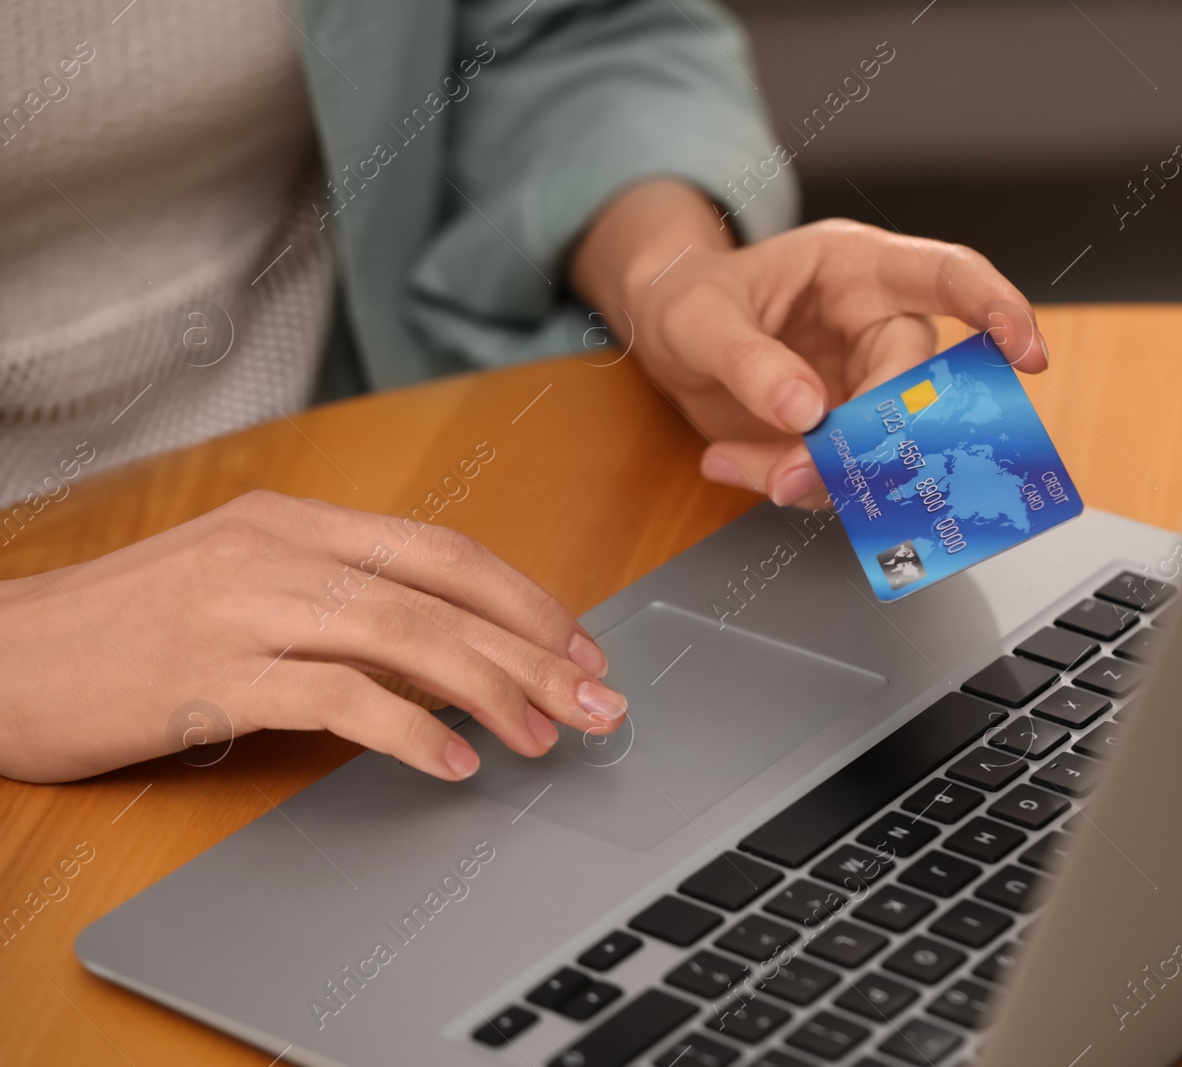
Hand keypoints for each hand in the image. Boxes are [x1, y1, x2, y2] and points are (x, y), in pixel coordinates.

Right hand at [0, 490, 625, 783]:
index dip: (524, 599)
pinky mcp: (209, 675)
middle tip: (597, 699)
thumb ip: (340, 605)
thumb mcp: (243, 587)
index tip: (580, 646)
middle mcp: (278, 550)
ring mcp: (243, 607)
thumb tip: (448, 656)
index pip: (442, 550)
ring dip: (491, 691)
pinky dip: (405, 731)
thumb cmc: (126, 628)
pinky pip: (335, 699)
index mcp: (295, 521)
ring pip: (404, 637)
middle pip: (443, 593)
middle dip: (535, 650)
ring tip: (545, 737)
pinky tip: (449, 763)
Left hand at [571, 182, 1047, 508]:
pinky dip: (788, 483)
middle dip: (873, 436)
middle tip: (806, 469)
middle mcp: (875, 326)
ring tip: (750, 466)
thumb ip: (751, 362)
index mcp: (857, 269)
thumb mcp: (700, 318)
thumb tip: (806, 411)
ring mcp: (863, 385)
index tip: (1028, 354)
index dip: (998, 309)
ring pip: (882, 446)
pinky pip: (839, 476)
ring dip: (822, 473)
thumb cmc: (690, 298)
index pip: (947, 277)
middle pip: (917, 386)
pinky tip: (734, 462)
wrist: (667, 336)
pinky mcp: (842, 435)